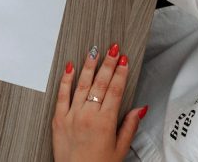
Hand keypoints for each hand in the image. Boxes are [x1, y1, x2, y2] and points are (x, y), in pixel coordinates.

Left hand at [52, 43, 146, 161]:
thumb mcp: (120, 148)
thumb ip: (129, 126)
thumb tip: (139, 109)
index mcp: (105, 122)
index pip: (115, 90)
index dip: (121, 73)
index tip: (124, 60)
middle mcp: (88, 116)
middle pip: (100, 83)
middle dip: (108, 64)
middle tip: (113, 49)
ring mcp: (71, 116)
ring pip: (81, 85)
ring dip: (88, 66)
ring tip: (94, 51)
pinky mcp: (58, 119)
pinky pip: (62, 95)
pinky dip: (66, 79)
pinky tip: (70, 67)